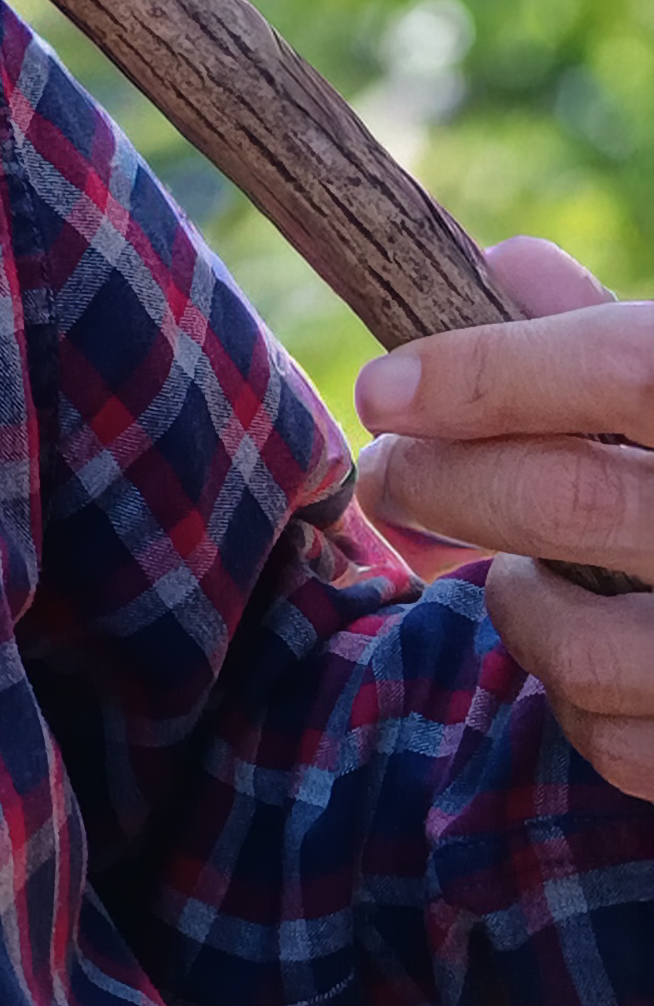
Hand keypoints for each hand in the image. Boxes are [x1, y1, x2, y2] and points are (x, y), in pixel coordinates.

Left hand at [354, 237, 653, 802]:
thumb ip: (614, 329)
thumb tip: (503, 264)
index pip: (622, 370)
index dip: (486, 373)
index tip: (383, 389)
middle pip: (568, 498)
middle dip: (441, 482)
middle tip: (390, 475)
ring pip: (576, 643)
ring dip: (510, 598)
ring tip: (512, 563)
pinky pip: (614, 741)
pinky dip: (570, 695)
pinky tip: (582, 647)